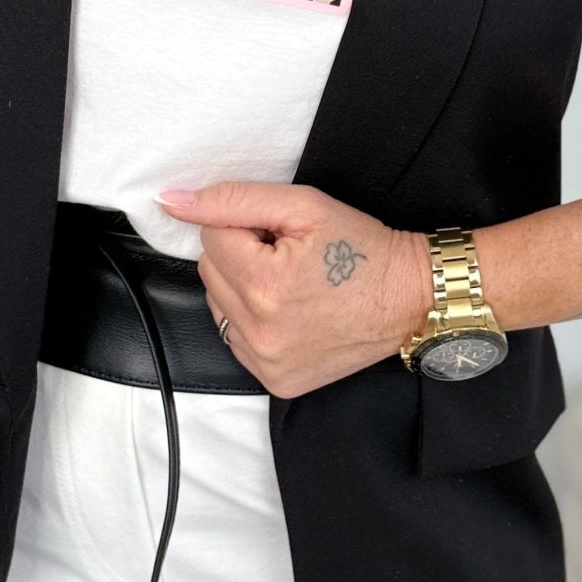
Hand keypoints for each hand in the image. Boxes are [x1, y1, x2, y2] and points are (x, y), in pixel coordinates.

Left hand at [155, 181, 432, 398]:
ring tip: (291, 284)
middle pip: (210, 272)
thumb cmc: (362, 248)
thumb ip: (232, 200)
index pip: (211, 237)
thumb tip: (172, 201)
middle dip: (242, 255)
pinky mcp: (274, 381)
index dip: (246, 225)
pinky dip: (254, 321)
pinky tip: (290, 311)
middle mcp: (260, 332)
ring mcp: (266, 363)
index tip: (283, 233)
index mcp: (264, 285)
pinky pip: (236, 338)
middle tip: (289, 255)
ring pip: (219, 306)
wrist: (409, 298)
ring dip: (244, 289)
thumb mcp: (303, 206)